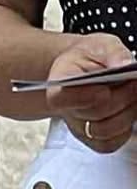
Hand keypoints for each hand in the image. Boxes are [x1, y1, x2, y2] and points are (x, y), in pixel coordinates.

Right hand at [45, 34, 136, 152]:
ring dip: (126, 112)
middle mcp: (65, 107)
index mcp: (60, 79)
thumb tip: (124, 64)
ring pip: (104, 131)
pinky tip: (126, 109)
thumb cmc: (92, 57)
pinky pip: (111, 143)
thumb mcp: (101, 45)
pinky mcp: (93, 140)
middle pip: (93, 113)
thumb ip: (112, 52)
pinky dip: (124, 128)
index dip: (83, 97)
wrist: (88, 69)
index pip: (60, 97)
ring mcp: (79, 126)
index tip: (104, 89)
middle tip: (133, 82)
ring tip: (131, 93)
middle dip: (120, 97)